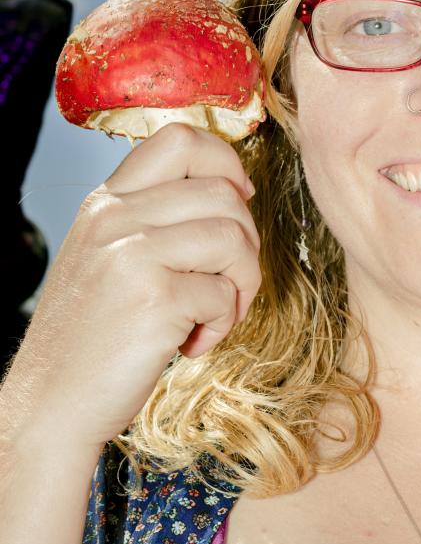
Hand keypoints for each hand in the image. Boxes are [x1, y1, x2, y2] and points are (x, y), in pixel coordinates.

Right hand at [3, 122, 261, 451]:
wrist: (51, 404)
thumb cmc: (94, 337)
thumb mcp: (109, 258)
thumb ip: (154, 220)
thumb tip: (234, 193)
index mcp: (106, 202)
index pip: (180, 140)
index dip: (228, 165)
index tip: (240, 202)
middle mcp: (115, 217)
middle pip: (224, 194)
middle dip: (246, 244)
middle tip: (224, 287)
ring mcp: (133, 255)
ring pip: (234, 238)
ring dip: (240, 286)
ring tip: (210, 317)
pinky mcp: (154, 299)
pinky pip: (225, 294)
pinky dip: (222, 326)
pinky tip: (189, 344)